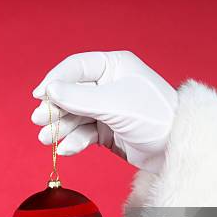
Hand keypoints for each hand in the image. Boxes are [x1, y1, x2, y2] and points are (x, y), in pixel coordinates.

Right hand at [32, 51, 177, 172]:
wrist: (178, 149)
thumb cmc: (155, 117)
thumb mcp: (115, 105)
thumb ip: (80, 98)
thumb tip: (50, 90)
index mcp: (114, 66)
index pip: (76, 68)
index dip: (55, 80)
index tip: (39, 95)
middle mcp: (109, 85)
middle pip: (71, 93)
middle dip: (55, 109)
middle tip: (40, 122)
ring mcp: (107, 109)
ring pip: (75, 115)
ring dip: (60, 127)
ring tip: (47, 140)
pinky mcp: (108, 131)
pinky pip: (84, 133)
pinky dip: (74, 141)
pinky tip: (67, 150)